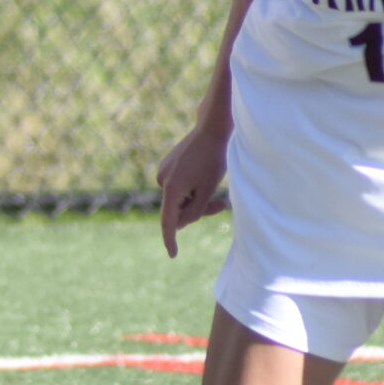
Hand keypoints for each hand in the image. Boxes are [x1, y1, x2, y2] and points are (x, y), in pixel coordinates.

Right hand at [155, 124, 229, 257]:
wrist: (211, 130)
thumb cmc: (214, 161)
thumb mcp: (208, 190)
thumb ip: (194, 211)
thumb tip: (180, 223)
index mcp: (171, 188)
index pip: (168, 221)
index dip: (171, 239)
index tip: (173, 254)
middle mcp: (162, 181)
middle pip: (177, 210)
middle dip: (197, 210)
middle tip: (221, 204)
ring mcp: (163, 172)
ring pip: (180, 199)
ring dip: (196, 198)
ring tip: (215, 188)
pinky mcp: (168, 166)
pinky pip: (178, 187)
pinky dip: (191, 188)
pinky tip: (203, 174)